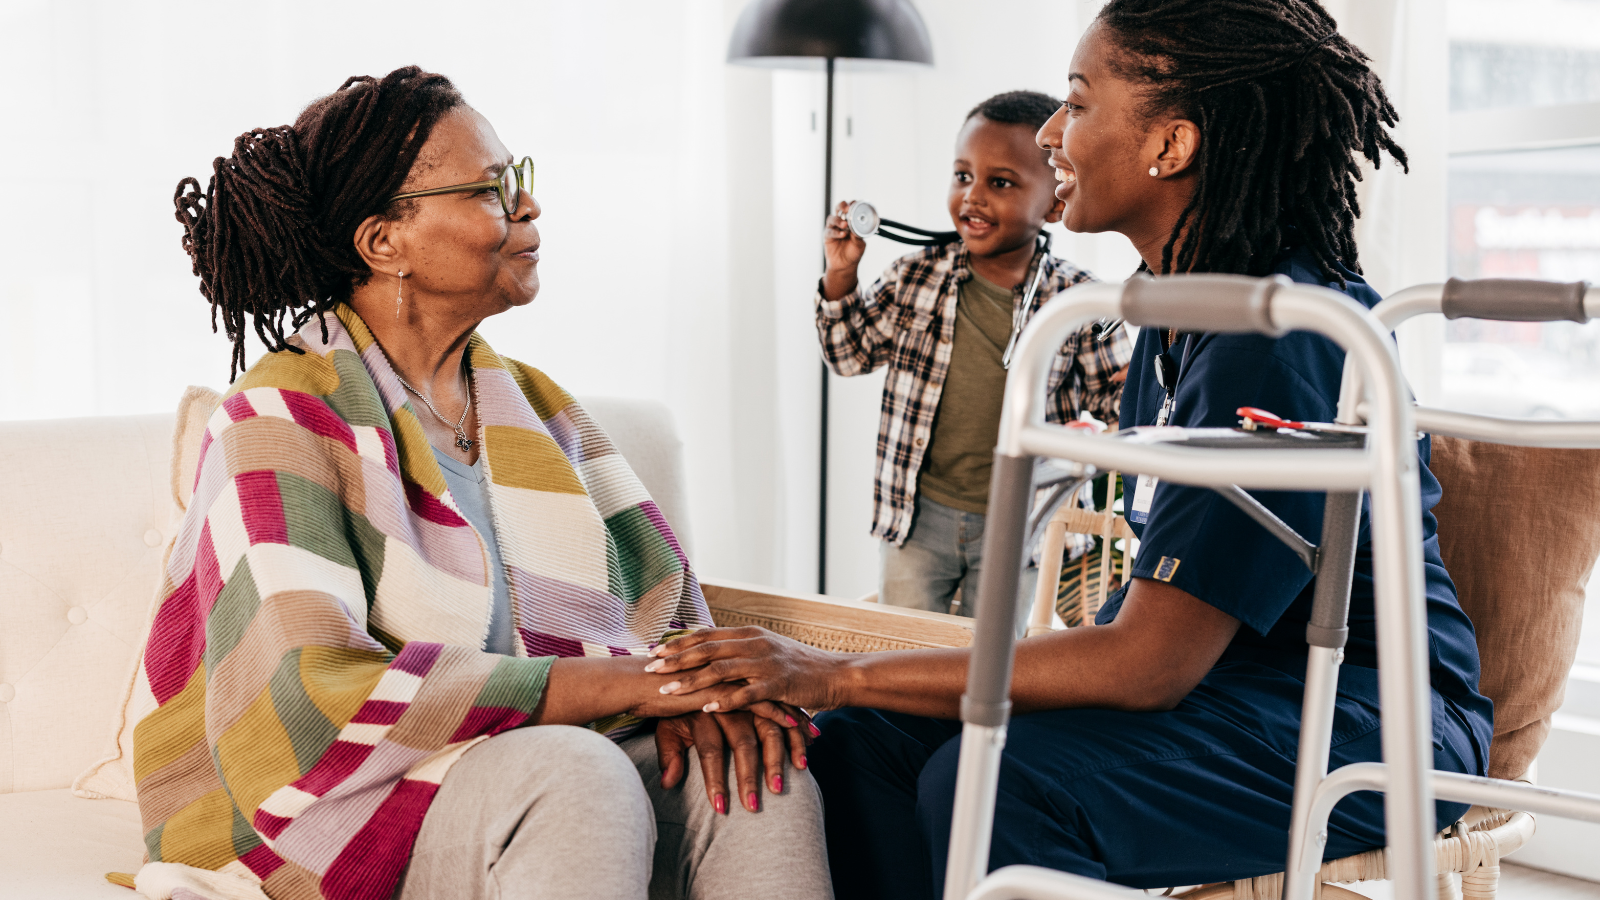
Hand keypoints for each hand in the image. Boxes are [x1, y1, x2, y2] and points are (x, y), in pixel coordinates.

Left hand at [646, 626, 850, 712]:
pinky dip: (725, 700)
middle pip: (707, 648)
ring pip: (721, 670)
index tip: (654, 649)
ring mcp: (766, 663)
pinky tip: (706, 709)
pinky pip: (746, 693)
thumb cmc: (800, 666)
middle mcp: (755, 643)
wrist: (836, 674)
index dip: (679, 642)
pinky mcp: (778, 684)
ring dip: (691, 680)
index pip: (707, 634)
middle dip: (675, 659)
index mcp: (750, 633)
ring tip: (667, 690)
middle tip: (650, 667)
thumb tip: (712, 649)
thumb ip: (740, 649)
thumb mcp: (768, 650)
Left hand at [655, 710, 812, 812]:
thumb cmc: (678, 707)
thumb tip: (668, 783)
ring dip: (775, 761)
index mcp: (701, 710)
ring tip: (778, 789)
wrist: (686, 669)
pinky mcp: (768, 696)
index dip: (715, 779)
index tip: (719, 807)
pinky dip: (796, 739)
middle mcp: (728, 702)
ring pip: (768, 731)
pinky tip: (803, 762)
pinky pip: (786, 718)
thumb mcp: (667, 726)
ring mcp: (751, 698)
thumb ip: (668, 754)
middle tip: (752, 806)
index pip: (710, 749)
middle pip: (742, 742)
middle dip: (748, 776)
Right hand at [822, 200, 866, 298]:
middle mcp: (842, 222)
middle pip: (839, 208)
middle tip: (847, 209)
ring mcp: (834, 228)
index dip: (853, 204)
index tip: (856, 204)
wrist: (845, 266)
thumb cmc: (854, 252)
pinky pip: (830, 231)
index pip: (851, 208)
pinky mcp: (827, 236)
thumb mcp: (860, 244)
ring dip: (838, 220)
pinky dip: (836, 232)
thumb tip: (856, 227)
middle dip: (842, 206)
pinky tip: (842, 235)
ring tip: (844, 225)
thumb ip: (859, 236)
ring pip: (832, 218)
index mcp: (852, 221)